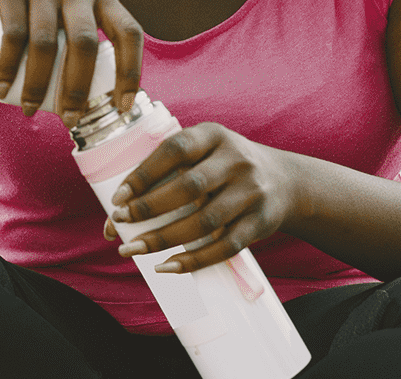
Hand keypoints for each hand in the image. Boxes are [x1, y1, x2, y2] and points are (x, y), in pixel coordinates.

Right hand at [0, 0, 142, 121]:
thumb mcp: (71, 5)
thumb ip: (84, 37)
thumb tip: (96, 100)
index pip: (128, 32)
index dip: (131, 71)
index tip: (122, 107)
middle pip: (84, 44)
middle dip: (78, 89)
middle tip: (70, 119)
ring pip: (46, 43)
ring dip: (38, 85)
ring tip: (30, 109)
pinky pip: (13, 34)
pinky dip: (8, 67)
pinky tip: (4, 88)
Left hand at [106, 123, 299, 272]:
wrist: (286, 181)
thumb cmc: (225, 168)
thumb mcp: (205, 153)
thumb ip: (166, 174)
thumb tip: (113, 218)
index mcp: (214, 135)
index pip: (175, 150)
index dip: (144, 174)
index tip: (118, 198)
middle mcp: (236, 160)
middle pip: (189, 187)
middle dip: (149, 208)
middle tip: (120, 223)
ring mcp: (251, 192)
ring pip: (204, 221)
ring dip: (164, 239)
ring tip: (134, 250)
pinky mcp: (260, 222)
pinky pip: (225, 246)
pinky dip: (194, 259)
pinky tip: (168, 266)